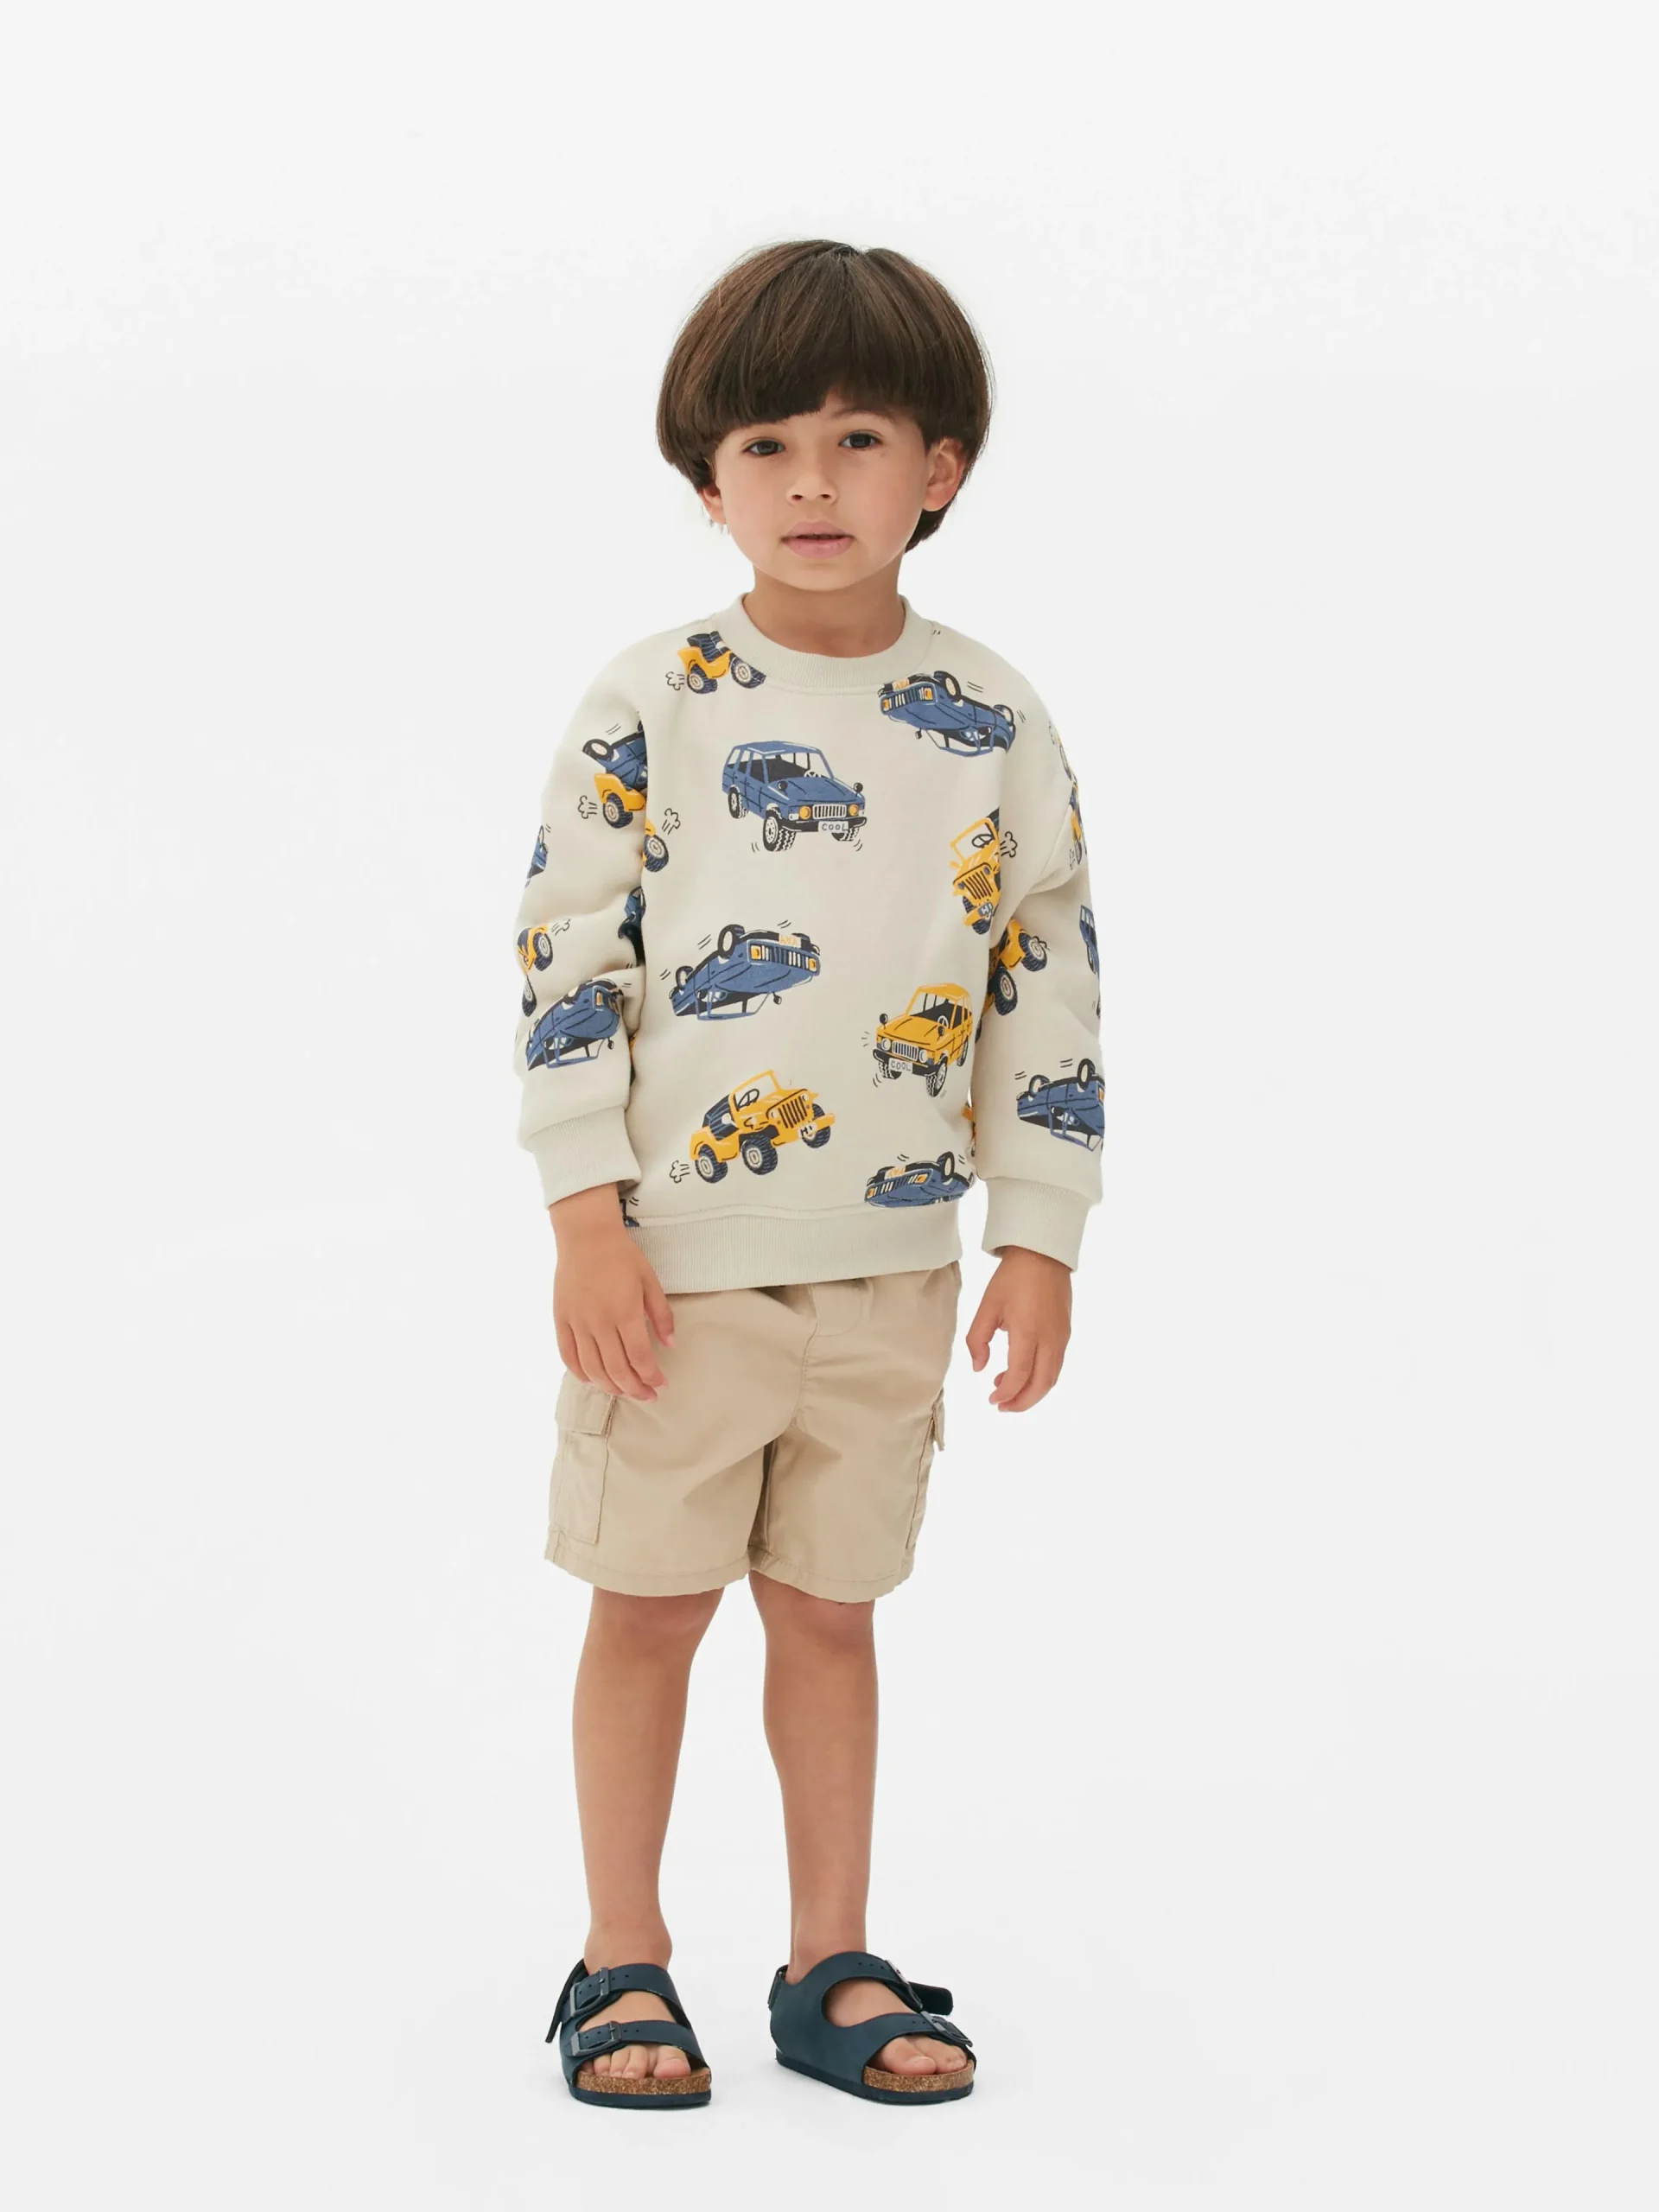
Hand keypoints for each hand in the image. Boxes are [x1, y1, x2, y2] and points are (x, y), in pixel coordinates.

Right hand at [549, 1185, 675, 1398]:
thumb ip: (661, 1315)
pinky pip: (568, 1355)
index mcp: (625, 1313)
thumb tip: (670, 1345)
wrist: (586, 1236)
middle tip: (647, 1396)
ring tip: (624, 1392)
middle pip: (616, 1369)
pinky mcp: (561, 1320)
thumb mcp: (650, 1281)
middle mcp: (599, 1323)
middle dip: (634, 1389)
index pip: (640, 1358)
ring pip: (592, 1368)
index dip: (651, 1376)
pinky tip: (593, 1380)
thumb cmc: (622, 1256)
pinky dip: (580, 1373)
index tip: (661, 1383)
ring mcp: (577, 1323)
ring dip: (610, 1386)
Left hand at [964, 1247, 1071, 1409]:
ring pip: (1052, 1377)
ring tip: (1007, 1390)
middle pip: (1041, 1384)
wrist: (1042, 1254)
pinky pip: (1056, 1365)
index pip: (1020, 1375)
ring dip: (1032, 1391)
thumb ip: (978, 1340)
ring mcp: (1061, 1337)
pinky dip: (1041, 1377)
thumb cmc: (1012, 1278)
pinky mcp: (1065, 1333)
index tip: (992, 1399)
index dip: (1006, 1393)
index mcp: (1028, 1332)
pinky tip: (1023, 1371)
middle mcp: (1049, 1339)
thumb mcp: (987, 1307)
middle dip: (1022, 1402)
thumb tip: (979, 1368)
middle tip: (1001, 1406)